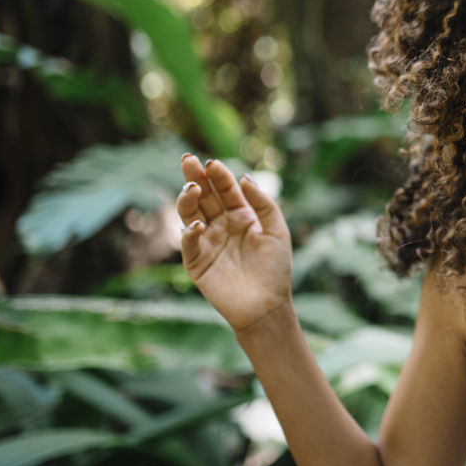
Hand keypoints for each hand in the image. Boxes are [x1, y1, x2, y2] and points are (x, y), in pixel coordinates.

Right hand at [177, 154, 293, 332]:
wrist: (267, 305)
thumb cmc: (275, 269)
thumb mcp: (277, 231)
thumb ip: (263, 204)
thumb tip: (244, 177)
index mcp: (241, 216)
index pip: (226, 190)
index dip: (219, 176)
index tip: (213, 163)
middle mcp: (221, 225)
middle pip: (204, 197)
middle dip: (195, 177)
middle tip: (188, 160)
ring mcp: (207, 242)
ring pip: (191, 214)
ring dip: (188, 199)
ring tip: (192, 186)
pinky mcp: (197, 262)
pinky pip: (189, 243)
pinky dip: (190, 232)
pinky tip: (198, 225)